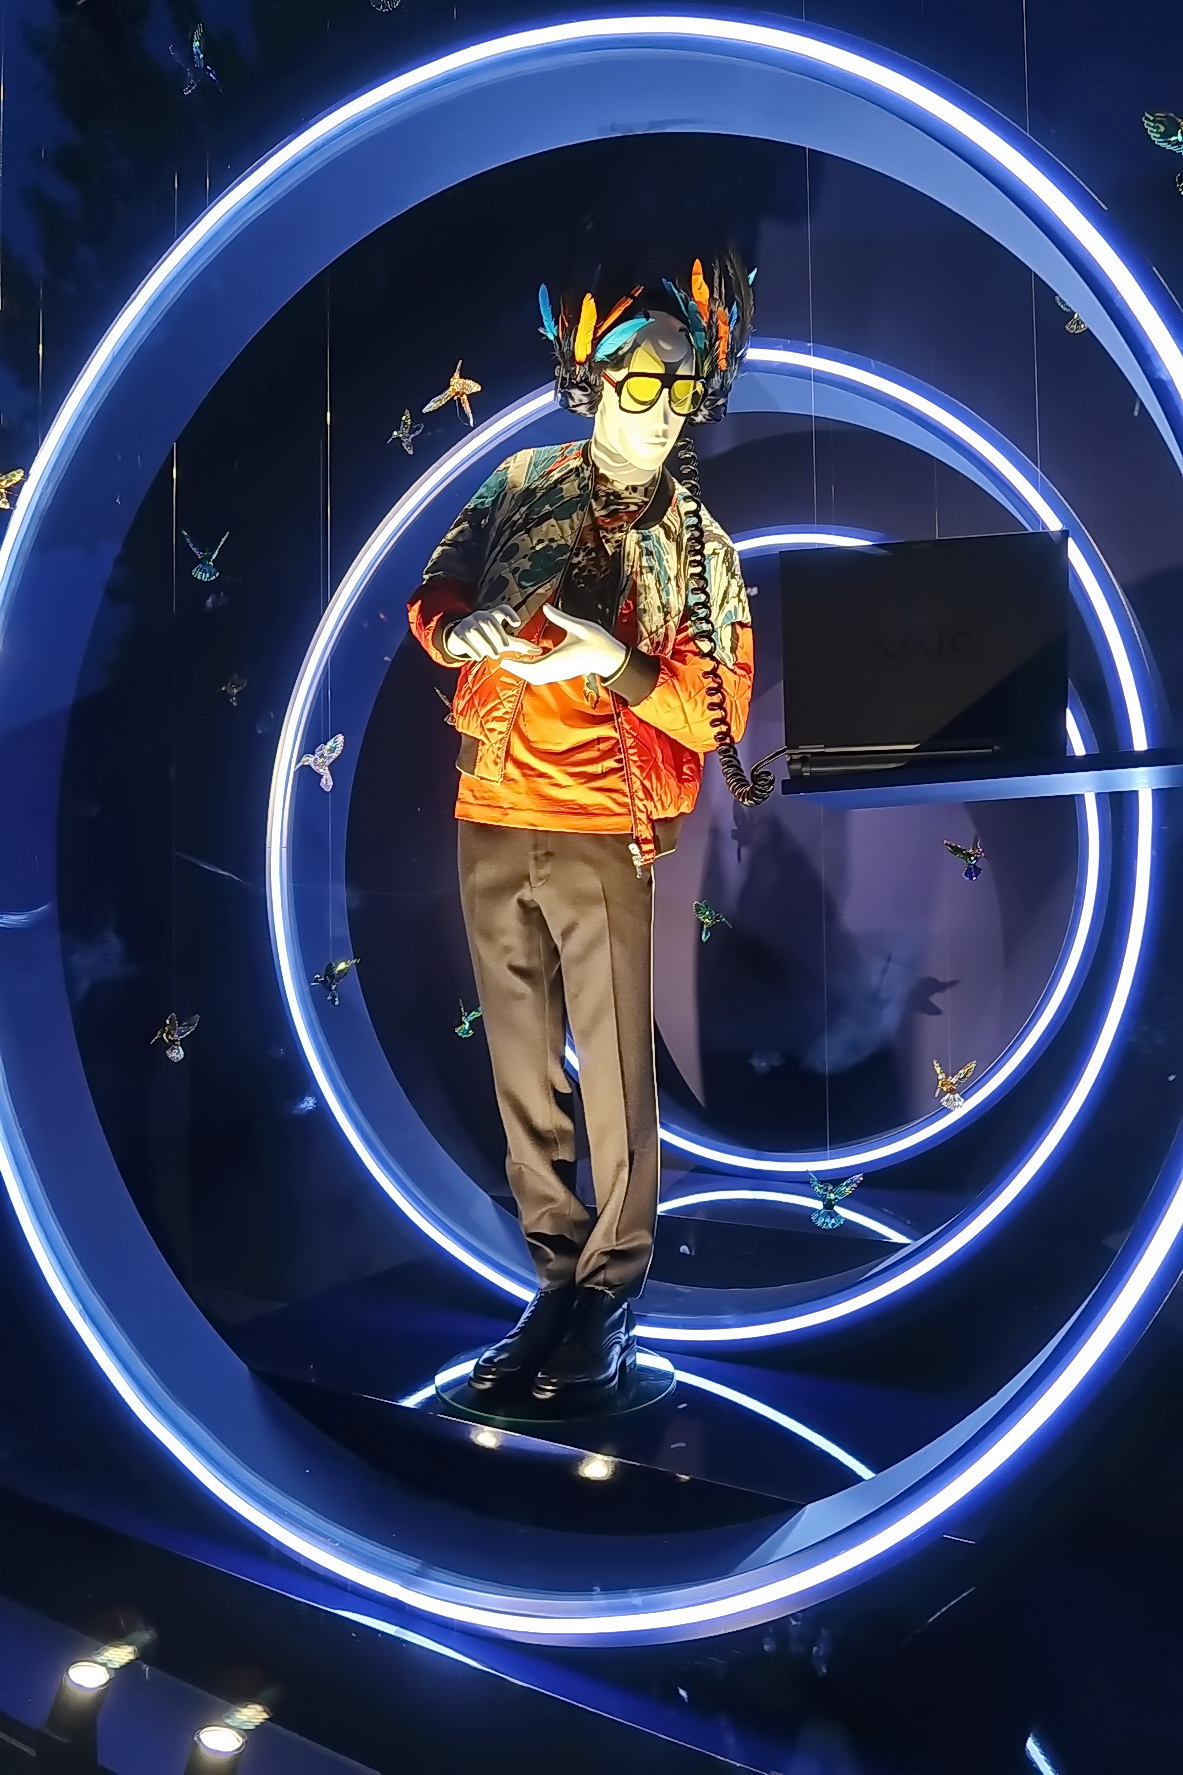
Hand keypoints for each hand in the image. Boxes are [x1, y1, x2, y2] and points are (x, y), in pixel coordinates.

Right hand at [443, 602, 534, 662]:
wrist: (462, 640)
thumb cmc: (488, 639)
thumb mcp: (504, 641)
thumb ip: (520, 645)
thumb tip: (539, 651)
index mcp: (493, 616)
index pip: (502, 609)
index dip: (509, 614)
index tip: (517, 623)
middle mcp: (480, 616)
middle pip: (489, 621)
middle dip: (497, 634)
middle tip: (504, 647)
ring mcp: (467, 623)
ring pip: (476, 630)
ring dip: (486, 643)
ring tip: (493, 654)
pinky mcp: (457, 633)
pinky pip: (464, 638)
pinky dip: (472, 648)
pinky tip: (479, 657)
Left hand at [500, 605, 626, 684]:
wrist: (611, 657)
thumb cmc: (597, 641)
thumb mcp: (578, 626)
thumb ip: (560, 618)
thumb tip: (546, 607)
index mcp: (558, 659)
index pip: (532, 667)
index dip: (517, 666)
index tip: (504, 661)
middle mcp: (557, 670)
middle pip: (532, 676)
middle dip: (517, 670)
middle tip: (504, 662)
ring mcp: (561, 673)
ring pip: (538, 678)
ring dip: (525, 671)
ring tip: (514, 662)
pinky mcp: (564, 673)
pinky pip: (544, 676)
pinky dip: (534, 671)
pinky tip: (530, 662)